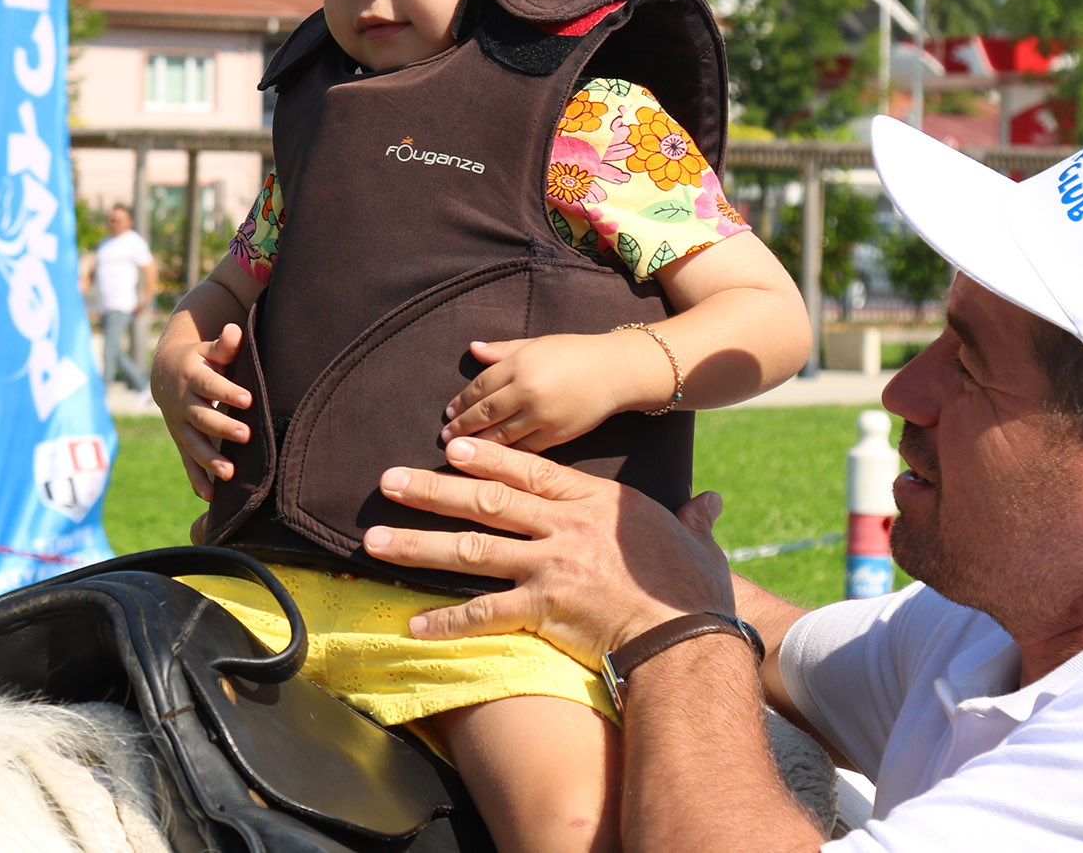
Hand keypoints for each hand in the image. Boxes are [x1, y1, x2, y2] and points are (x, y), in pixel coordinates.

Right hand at [150, 322, 253, 502]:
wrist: (166, 372)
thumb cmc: (200, 358)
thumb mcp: (209, 349)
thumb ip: (224, 345)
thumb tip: (234, 332)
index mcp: (192, 376)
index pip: (210, 385)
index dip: (227, 392)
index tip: (248, 399)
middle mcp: (183, 402)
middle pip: (202, 417)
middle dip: (223, 428)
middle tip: (246, 436)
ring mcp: (180, 424)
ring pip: (193, 444)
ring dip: (210, 460)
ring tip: (230, 474)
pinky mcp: (181, 439)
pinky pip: (187, 461)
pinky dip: (197, 479)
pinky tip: (210, 496)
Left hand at [362, 437, 733, 668]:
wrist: (690, 636)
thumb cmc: (695, 591)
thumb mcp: (695, 542)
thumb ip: (692, 518)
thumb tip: (709, 504)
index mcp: (596, 502)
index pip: (530, 469)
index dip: (486, 455)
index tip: (449, 446)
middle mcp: (565, 527)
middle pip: (486, 500)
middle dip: (432, 489)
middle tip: (387, 480)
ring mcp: (550, 567)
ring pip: (471, 549)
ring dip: (418, 544)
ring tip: (373, 540)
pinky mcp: (543, 609)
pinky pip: (483, 613)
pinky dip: (446, 619)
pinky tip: (412, 622)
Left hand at [443, 332, 633, 450]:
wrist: (615, 372)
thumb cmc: (573, 354)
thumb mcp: (536, 344)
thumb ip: (502, 350)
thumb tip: (472, 349)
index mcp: (520, 365)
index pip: (480, 387)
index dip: (461, 402)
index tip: (448, 413)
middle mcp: (528, 390)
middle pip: (485, 413)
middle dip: (462, 426)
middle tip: (445, 438)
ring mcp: (542, 416)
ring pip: (501, 434)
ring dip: (477, 445)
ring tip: (459, 452)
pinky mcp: (557, 436)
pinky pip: (524, 449)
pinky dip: (505, 456)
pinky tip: (491, 461)